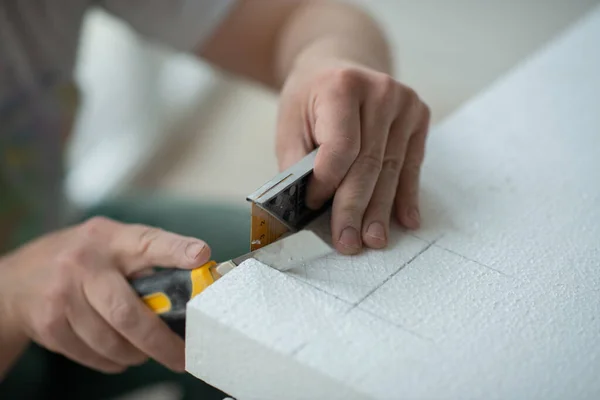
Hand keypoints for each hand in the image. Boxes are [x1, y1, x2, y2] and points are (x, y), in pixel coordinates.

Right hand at [0, 217, 210, 373]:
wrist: (16, 281)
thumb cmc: (80, 261)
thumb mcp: (110, 244)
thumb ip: (145, 258)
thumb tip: (193, 285)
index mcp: (110, 238)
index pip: (148, 241)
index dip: (176, 249)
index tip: (201, 256)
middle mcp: (83, 263)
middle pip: (128, 312)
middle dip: (160, 342)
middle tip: (182, 356)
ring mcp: (62, 294)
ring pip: (111, 341)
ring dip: (135, 354)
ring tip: (144, 351)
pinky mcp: (48, 324)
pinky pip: (92, 354)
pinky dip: (112, 360)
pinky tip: (117, 353)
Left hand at [276, 60, 430, 254]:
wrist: (338, 66)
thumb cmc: (310, 100)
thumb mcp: (290, 124)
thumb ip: (297, 164)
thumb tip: (305, 210)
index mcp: (341, 87)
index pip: (341, 146)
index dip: (328, 182)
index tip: (313, 206)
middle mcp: (380, 91)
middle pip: (368, 163)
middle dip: (355, 208)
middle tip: (349, 242)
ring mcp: (405, 103)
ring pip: (391, 169)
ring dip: (381, 210)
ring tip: (374, 239)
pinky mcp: (419, 117)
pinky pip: (411, 165)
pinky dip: (405, 195)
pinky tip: (405, 220)